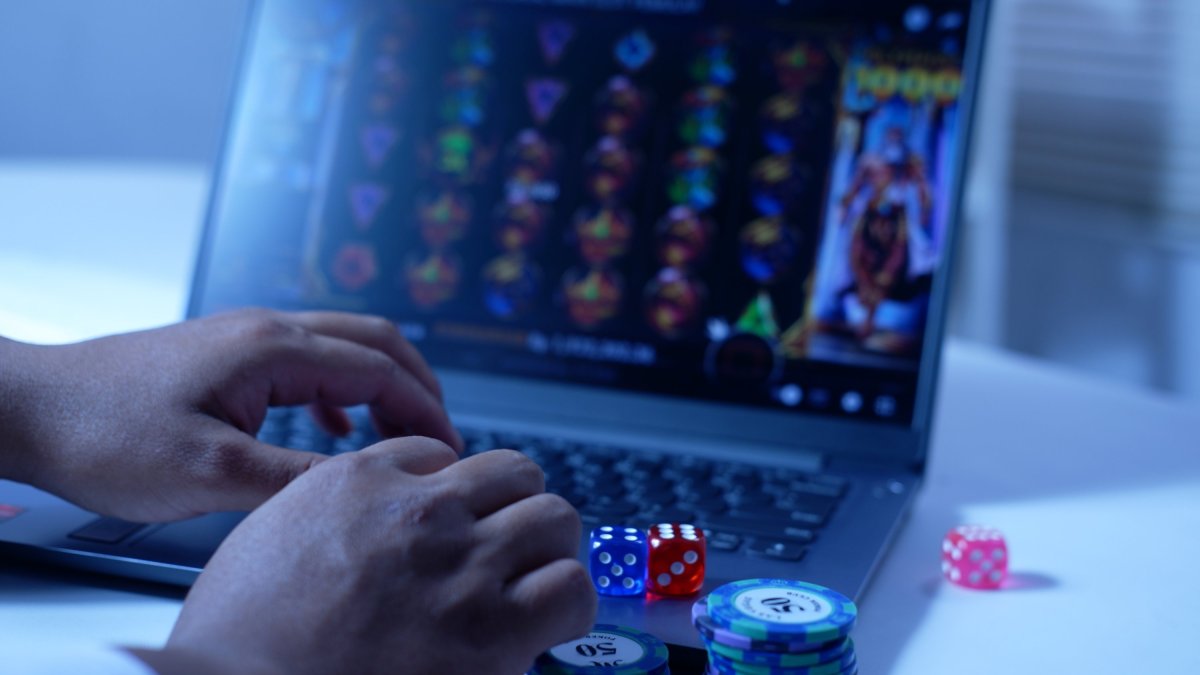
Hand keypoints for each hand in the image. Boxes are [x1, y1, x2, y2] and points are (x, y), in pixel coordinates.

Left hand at [0, 308, 460, 521]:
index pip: (380, 369)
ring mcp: (246, 337)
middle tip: (442, 438)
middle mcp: (268, 329)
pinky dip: (341, 393)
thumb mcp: (211, 472)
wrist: (31, 409)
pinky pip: (308, 363)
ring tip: (403, 435)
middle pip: (375, 342)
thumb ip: (297, 477)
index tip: (451, 450)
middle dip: (418, 387)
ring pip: (343, 348)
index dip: (425, 410)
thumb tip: (368, 481)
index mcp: (275, 348)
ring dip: (383, 386)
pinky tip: (334, 431)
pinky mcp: (227, 356)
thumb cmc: (106, 433)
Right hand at [138, 439, 594, 674]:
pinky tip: (545, 623)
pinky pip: (570, 588)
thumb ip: (332, 509)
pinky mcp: (493, 630)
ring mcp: (462, 565)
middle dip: (516, 508)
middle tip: (506, 547)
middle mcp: (420, 512)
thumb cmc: (236, 638)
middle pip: (516, 474)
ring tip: (532, 581)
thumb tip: (374, 515)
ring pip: (555, 518)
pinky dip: (566, 602)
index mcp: (360, 482)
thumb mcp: (268, 536)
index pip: (444, 455)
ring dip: (549, 548)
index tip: (457, 522)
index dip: (456, 493)